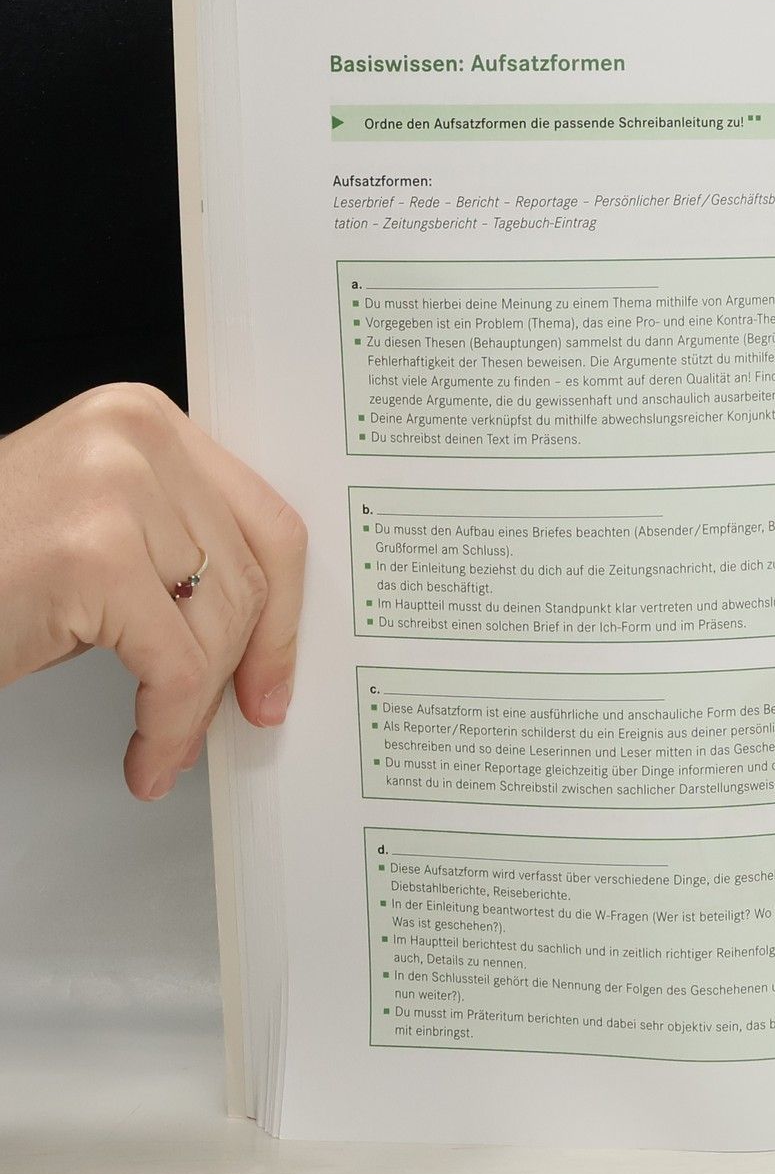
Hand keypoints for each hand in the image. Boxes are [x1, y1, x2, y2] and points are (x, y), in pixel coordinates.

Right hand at [0, 384, 306, 799]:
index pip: (265, 520)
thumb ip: (174, 550)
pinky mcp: (90, 553)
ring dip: (195, 705)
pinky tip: (147, 754)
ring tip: (165, 743)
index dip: (284, 611)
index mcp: (143, 420)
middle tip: (230, 717)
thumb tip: (259, 632)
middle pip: (248, 575)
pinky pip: (173, 664)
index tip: (276, 671)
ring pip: (214, 625)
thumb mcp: (98, 535)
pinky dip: (167, 724)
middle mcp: (135, 437)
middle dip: (242, 664)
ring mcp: (113, 487)